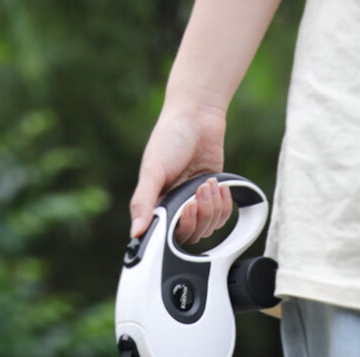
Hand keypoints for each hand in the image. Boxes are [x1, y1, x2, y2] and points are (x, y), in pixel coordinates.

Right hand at [129, 101, 231, 245]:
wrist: (197, 117)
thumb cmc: (169, 139)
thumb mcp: (152, 171)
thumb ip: (142, 202)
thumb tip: (135, 233)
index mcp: (155, 206)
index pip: (166, 237)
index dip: (180, 227)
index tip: (185, 208)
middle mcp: (173, 209)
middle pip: (190, 235)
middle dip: (200, 214)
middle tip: (199, 189)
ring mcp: (194, 205)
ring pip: (207, 229)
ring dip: (213, 207)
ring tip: (208, 183)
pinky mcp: (211, 199)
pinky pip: (221, 218)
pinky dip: (224, 205)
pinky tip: (220, 187)